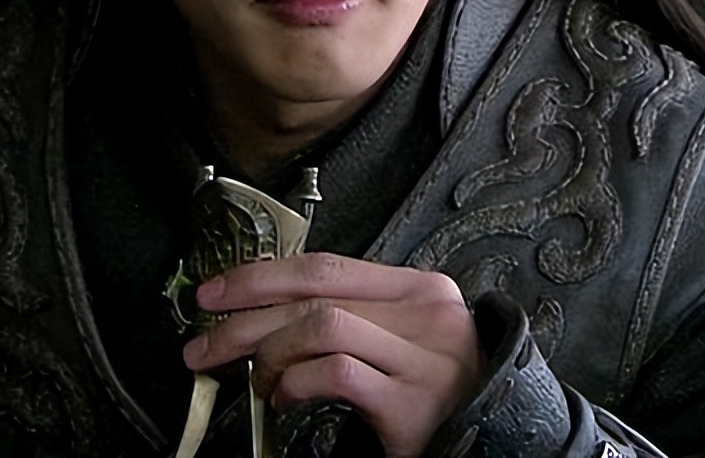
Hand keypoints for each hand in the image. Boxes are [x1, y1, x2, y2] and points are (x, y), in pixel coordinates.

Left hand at [182, 252, 482, 457]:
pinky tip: (286, 399)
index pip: (324, 267)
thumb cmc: (436, 391)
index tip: (214, 293)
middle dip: (244, 319)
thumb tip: (262, 311)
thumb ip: (350, 315)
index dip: (260, 276)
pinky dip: (297, 383)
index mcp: (418, 287)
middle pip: (313, 297)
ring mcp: (423, 359)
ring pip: (320, 326)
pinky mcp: (413, 405)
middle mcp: (426, 314)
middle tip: (205, 345)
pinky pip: (336, 374)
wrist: (499, 437)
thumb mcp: (400, 339)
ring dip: (270, 354)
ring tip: (259, 380)